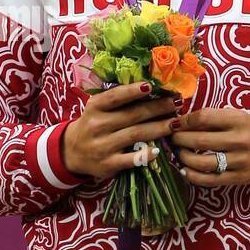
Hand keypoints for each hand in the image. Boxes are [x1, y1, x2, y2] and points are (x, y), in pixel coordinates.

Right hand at [62, 82, 180, 179]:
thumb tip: (151, 88)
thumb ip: (118, 101)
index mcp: (95, 107)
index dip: (133, 91)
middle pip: (132, 115)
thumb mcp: (98, 109)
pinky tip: (158, 151)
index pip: (115, 97)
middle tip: (176, 103)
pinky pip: (130, 159)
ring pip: (135, 134)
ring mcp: (102, 145)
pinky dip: (145, 155)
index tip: (152, 85)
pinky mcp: (108, 164)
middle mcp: (97, 125)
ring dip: (159, 128)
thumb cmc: (94, 125)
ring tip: (176, 122)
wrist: (72, 152)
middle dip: (157, 108)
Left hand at [171, 108, 249, 186]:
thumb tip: (183, 122)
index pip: (203, 118)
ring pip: (202, 162)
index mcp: (239, 120)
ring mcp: (239, 161)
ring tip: (180, 153)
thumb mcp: (238, 116)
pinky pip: (210, 180)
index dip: (184, 121)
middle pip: (199, 140)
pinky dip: (193, 176)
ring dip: (184, 157)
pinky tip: (185, 170)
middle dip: (179, 139)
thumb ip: (214, 118)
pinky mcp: (238, 178)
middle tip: (173, 138)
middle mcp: (240, 141)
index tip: (176, 123)